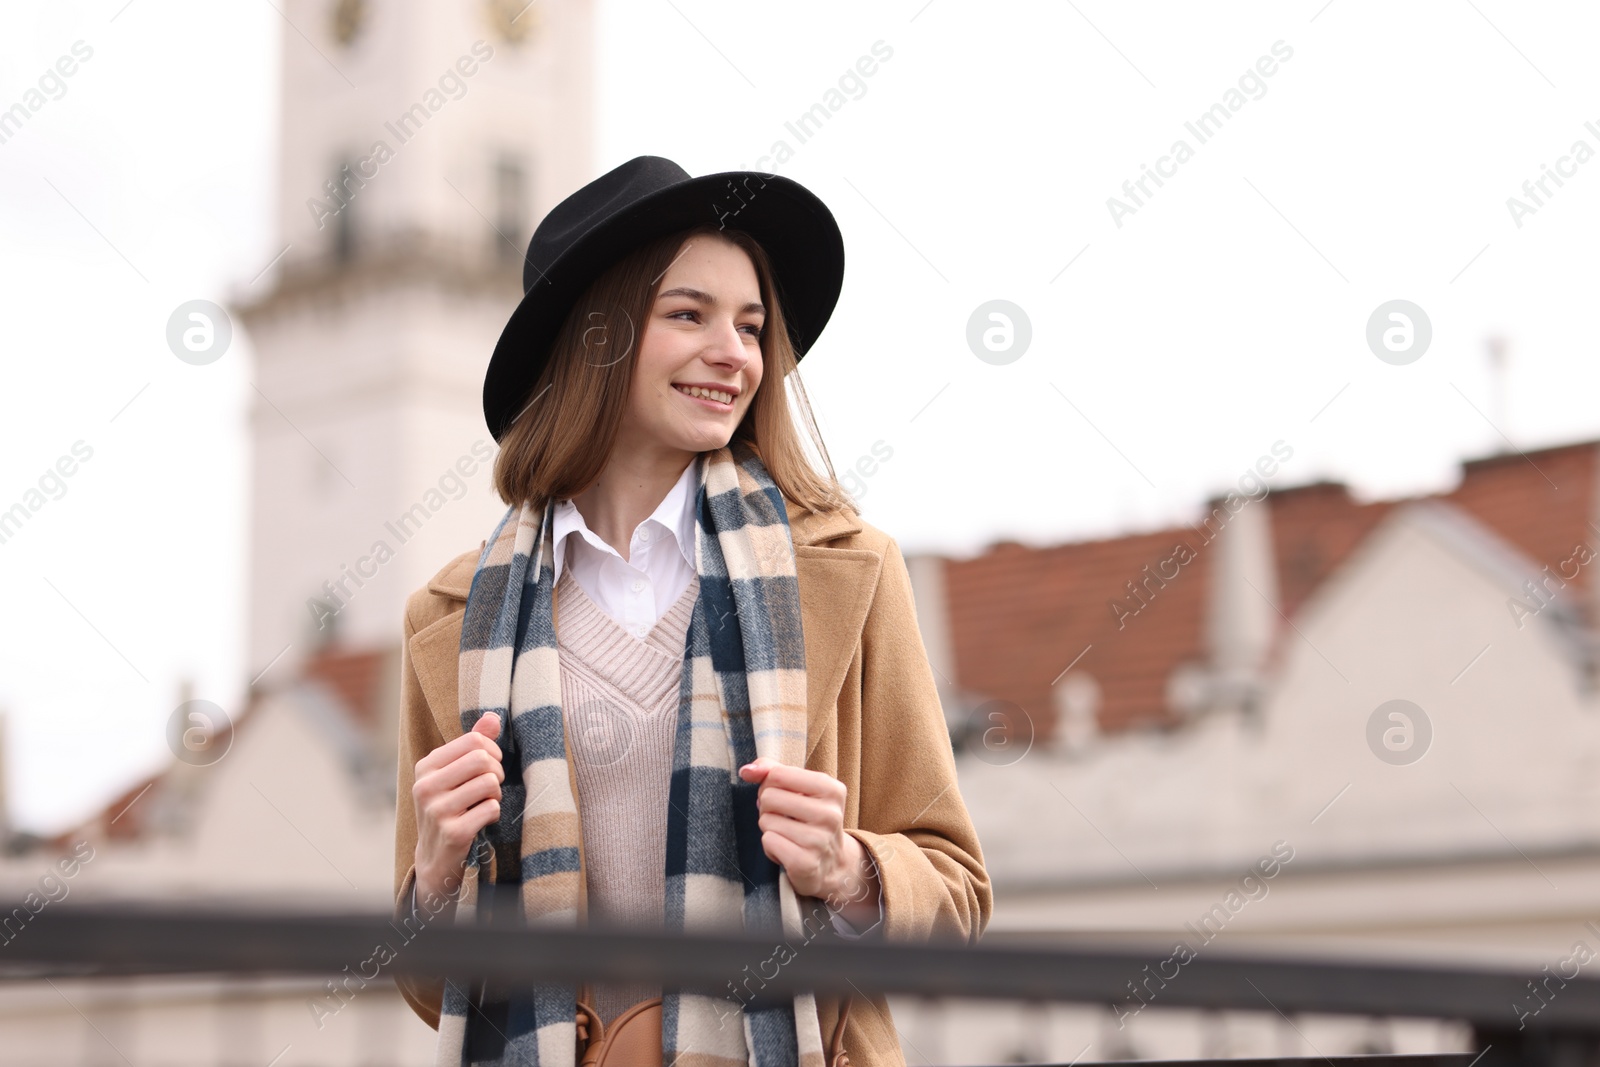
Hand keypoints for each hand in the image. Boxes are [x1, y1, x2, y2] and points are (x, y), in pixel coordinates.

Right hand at [412, 713, 503, 905]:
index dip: (492, 750)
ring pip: (489, 783)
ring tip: (486, 802)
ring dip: (496, 794)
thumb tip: (493, 717)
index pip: (473, 740)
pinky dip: (494, 813)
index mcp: (426, 767)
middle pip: (483, 760)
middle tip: (492, 785)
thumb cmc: (449, 807)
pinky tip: (482, 820)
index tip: (489, 765)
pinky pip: (492, 808)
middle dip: (497, 772)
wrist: (434, 858)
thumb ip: (473, 744)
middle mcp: (426, 787)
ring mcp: (437, 811)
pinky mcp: (453, 832)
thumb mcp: (454, 774)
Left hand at [737, 757, 880, 922]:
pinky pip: (768, 841)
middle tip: (783, 818)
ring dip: (769, 829)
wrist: (831, 863)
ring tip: (787, 835)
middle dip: (767, 808)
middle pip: (769, 797)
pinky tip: (787, 851)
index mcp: (831, 789)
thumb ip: (771, 771)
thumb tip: (746, 771)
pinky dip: (770, 847)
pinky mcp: (806, 863)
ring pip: (766, 821)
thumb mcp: (798, 789)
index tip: (783, 796)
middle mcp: (830, 814)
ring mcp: (820, 840)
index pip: (778, 774)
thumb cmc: (808, 819)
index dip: (769, 784)